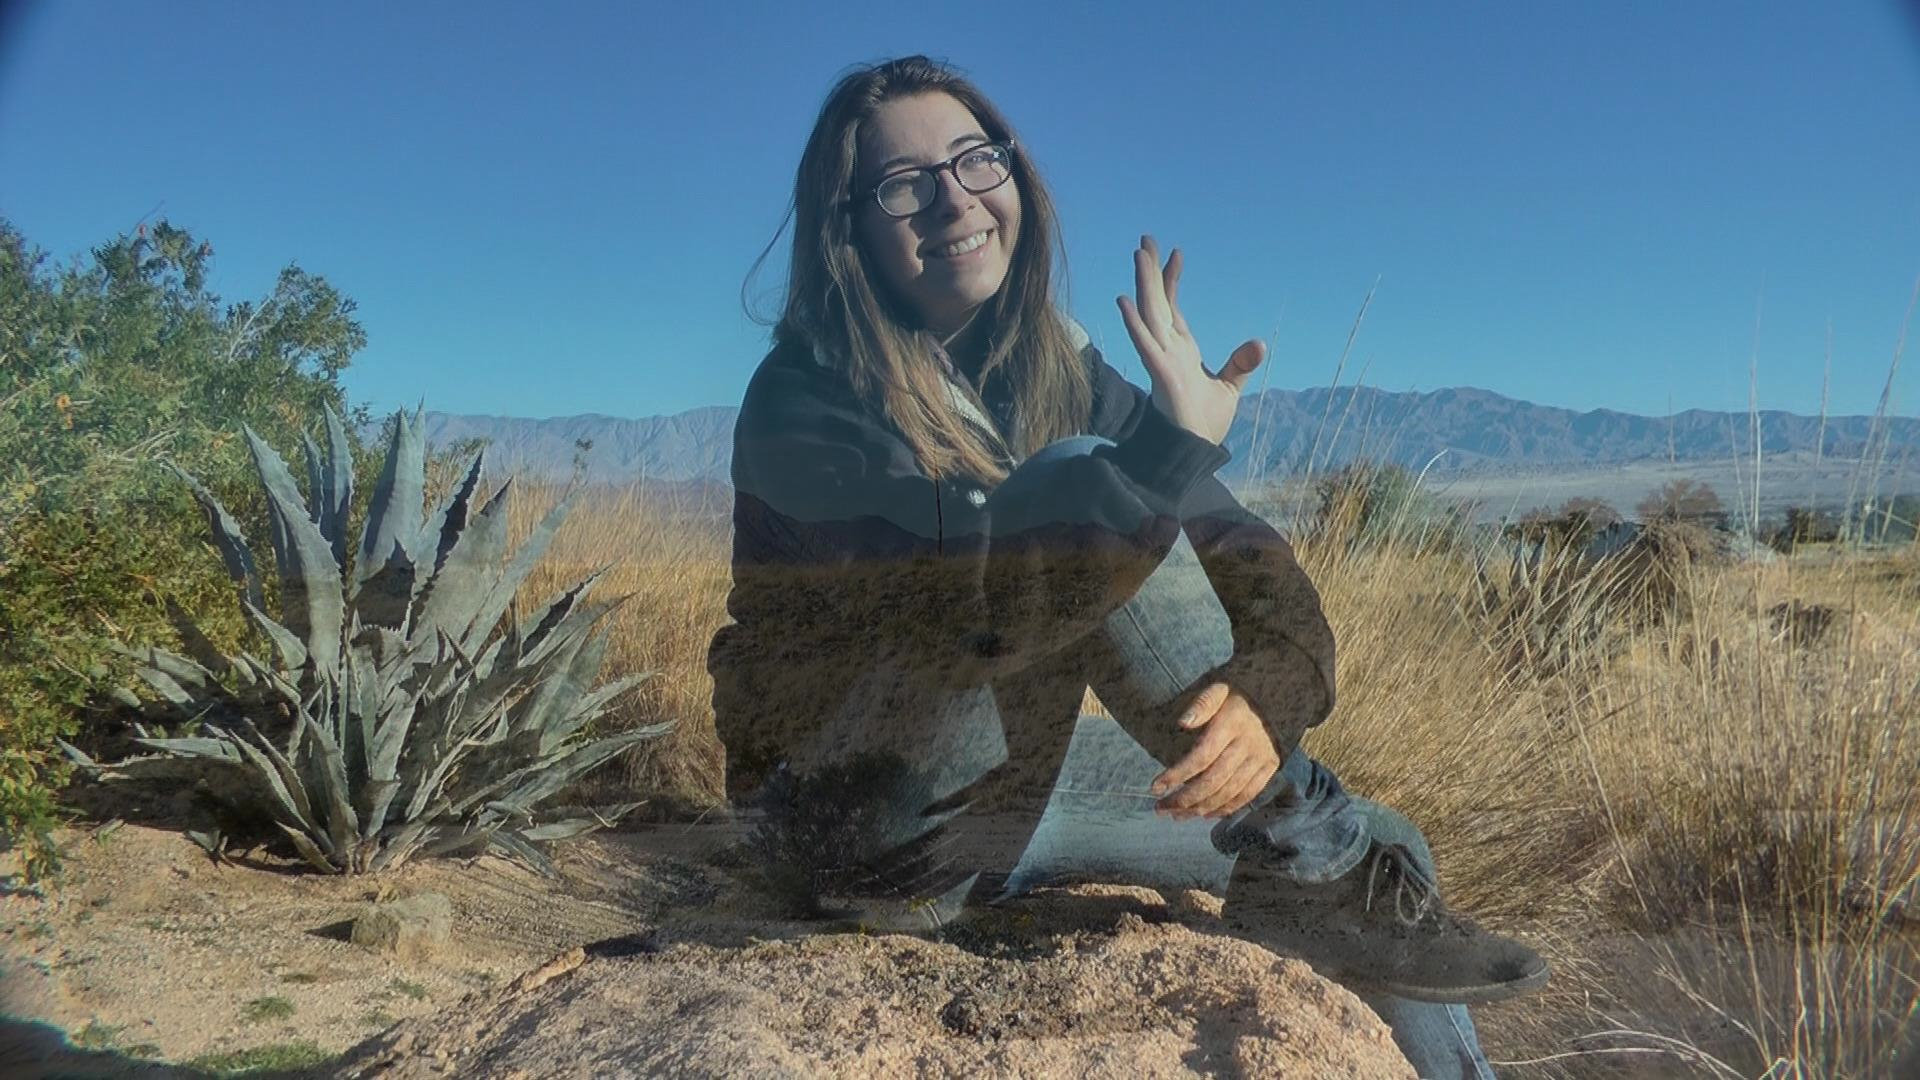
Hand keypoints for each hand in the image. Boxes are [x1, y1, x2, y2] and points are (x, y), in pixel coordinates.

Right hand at [1115, 234, 1265, 444]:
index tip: (1175, 252)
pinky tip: (1125, 301)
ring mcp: (1162, 360)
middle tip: (1146, 238)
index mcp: (1181, 350)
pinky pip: (1146, 344)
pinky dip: (1135, 323)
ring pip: (1150, 314)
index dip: (1172, 280)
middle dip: (1151, 271)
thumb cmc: (1204, 423)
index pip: (1172, 307)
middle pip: (1157, 302)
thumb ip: (1239, 364)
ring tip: (1138, 254)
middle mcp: (1168, 349)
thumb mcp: (1228, 388)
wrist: (1195, 452)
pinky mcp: (1162, 375)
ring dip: (1143, 285)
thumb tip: (1260, 344)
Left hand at [1148, 681, 1281, 819]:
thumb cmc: (1239, 695)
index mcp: (1231, 724)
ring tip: (1177, 815)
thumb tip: (1182, 723)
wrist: (1281, 695)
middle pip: (1213, 781)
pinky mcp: (1270, 767)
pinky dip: (1226, 808)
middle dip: (1184, 799)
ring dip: (1200, 808)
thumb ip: (1201, 704)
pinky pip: (1247, 795)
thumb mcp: (1219, 689)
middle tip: (1161, 808)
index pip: (1200, 757)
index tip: (1155, 788)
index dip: (1177, 775)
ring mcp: (1260, 758)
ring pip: (1228, 793)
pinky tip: (1206, 814)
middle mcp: (1247, 745)